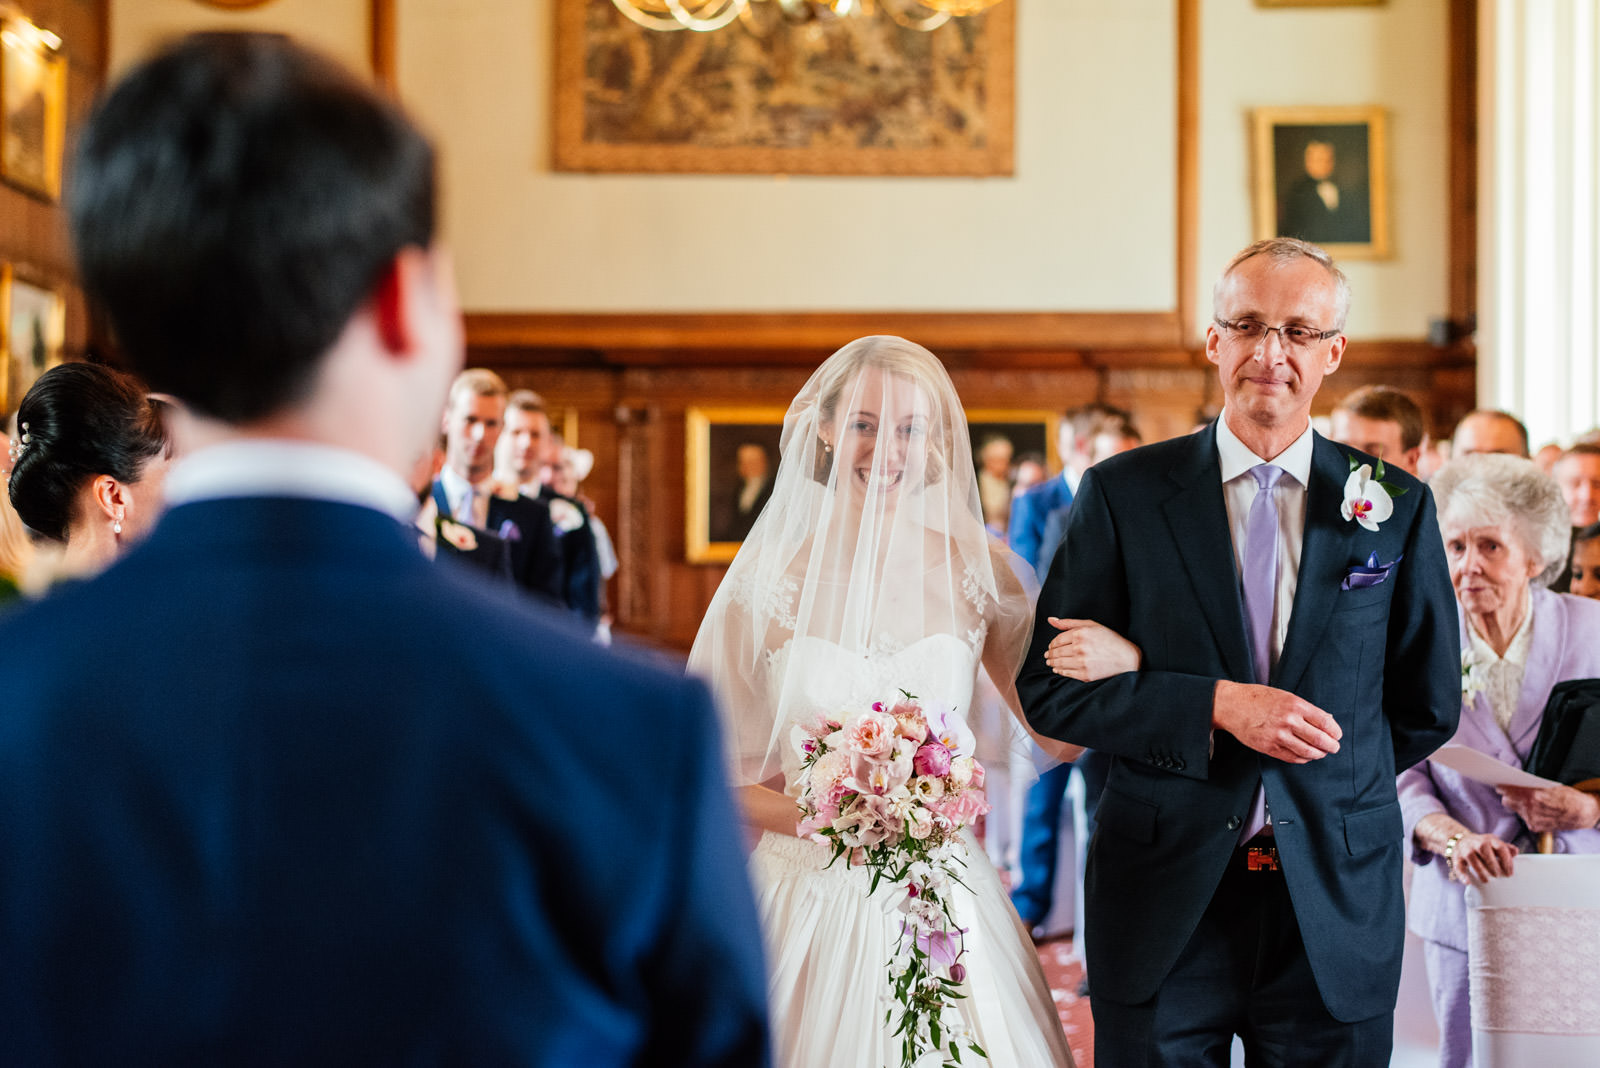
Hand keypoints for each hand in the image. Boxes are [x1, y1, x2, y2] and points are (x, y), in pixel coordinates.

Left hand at [1043, 617, 1141, 680]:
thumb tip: (1050, 620)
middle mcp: (1079, 648)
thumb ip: (1069, 623)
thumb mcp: (1091, 625)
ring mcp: (1082, 663)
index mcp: (1080, 634)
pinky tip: (1057, 669)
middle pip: (1057, 652)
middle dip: (1050, 654)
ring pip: (1059, 663)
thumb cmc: (1110, 640)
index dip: (1052, 644)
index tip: (1050, 646)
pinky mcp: (1085, 675)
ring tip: (1050, 662)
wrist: (1127, 658)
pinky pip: (1066, 673)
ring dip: (1052, 663)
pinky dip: (1059, 671)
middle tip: (1047, 656)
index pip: (1057, 640)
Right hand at [1211, 680, 1340, 762]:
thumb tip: (1327, 721)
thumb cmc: (1258, 698)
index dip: (1335, 732)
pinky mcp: (1269, 748)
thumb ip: (1305, 709)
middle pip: (1320, 740)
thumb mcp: (1284, 696)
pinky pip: (1293, 758)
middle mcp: (1288, 721)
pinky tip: (1305, 755)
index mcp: (1295, 705)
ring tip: (1320, 753)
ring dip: (1318, 754)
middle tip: (1334, 747)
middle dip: (1331, 746)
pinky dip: (1303, 758)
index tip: (1337, 735)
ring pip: (1308, 752)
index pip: (1325, 722)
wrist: (1231, 705)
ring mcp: (1278, 736)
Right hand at [1449, 832, 1517, 882]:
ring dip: (1479, 870)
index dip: (1506, 860)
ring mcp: (1465, 849)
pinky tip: (1468, 882)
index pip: (1500, 847)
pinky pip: (1458, 866)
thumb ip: (1506, 848)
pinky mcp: (1457, 858)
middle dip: (1492, 864)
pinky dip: (1462, 875)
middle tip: (1498, 876)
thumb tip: (1516, 852)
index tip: (1510, 873)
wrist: (1460, 840)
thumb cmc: (1483, 846)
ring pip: (1472, 858)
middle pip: (1484, 850)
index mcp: (1489, 840)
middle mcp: (1477, 842)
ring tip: (1486, 881)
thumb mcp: (1494, 844)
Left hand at [1496, 784, 1599, 832]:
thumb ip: (1531, 787)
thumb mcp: (1549, 786)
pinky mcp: (1535, 827)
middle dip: (1508, 796)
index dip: (1503, 788)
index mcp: (1534, 796)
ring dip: (1518, 805)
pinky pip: (1524, 818)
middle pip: (1508, 801)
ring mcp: (1532, 820)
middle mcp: (1531, 809)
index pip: (1510, 791)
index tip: (1498, 785)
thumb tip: (1515, 784)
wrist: (1582, 813)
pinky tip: (1534, 810)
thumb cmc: (1568, 797)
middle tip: (1508, 792)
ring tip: (1526, 801)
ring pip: (1515, 810)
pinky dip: (1526, 813)